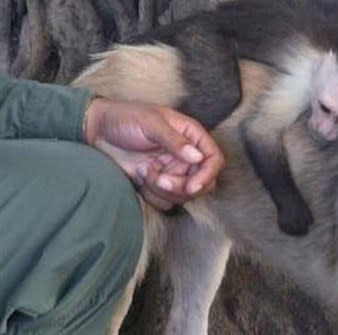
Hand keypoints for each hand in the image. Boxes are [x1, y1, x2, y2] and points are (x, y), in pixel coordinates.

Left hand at [84, 98, 223, 209]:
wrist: (95, 130)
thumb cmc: (124, 118)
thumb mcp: (150, 123)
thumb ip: (175, 141)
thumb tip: (197, 157)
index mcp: (191, 136)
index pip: (213, 159)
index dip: (208, 175)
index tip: (192, 186)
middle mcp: (186, 155)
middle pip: (203, 182)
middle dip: (183, 188)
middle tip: (161, 180)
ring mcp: (172, 171)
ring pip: (184, 195)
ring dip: (164, 190)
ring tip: (145, 171)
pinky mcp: (158, 184)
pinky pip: (165, 201)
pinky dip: (153, 195)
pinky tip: (140, 177)